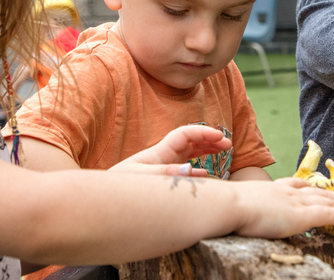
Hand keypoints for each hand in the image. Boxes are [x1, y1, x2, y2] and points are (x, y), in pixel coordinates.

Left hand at [109, 125, 231, 177]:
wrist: (105, 200)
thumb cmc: (120, 187)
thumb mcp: (141, 179)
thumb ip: (165, 173)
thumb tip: (190, 169)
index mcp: (159, 152)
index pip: (185, 135)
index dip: (203, 133)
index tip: (220, 137)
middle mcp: (163, 157)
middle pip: (190, 141)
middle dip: (209, 139)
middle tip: (228, 144)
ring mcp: (163, 168)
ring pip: (189, 154)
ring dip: (206, 151)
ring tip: (223, 152)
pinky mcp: (162, 180)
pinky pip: (184, 171)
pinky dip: (197, 170)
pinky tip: (205, 175)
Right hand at [231, 177, 333, 238]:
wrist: (228, 204)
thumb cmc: (225, 206)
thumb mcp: (237, 203)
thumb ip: (244, 207)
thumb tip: (236, 213)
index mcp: (271, 189)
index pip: (295, 184)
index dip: (309, 187)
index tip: (317, 188)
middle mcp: (286, 192)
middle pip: (316, 191)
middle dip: (333, 195)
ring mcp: (295, 202)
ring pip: (327, 202)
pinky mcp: (301, 216)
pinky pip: (329, 215)